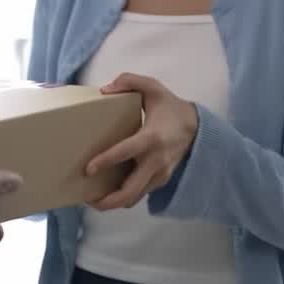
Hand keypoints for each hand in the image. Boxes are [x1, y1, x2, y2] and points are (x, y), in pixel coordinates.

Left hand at [85, 73, 198, 210]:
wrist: (197, 127)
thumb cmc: (169, 107)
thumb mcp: (152, 87)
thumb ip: (129, 81)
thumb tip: (104, 89)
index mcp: (151, 137)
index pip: (126, 152)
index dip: (106, 161)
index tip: (88, 169)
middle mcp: (156, 160)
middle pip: (131, 190)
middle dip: (108, 200)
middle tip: (87, 199)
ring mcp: (160, 174)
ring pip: (135, 197)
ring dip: (114, 203)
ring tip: (93, 201)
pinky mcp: (161, 180)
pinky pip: (140, 194)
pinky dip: (124, 197)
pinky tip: (109, 193)